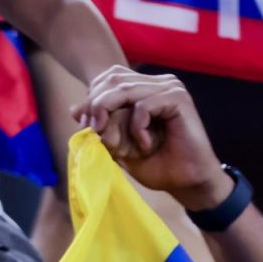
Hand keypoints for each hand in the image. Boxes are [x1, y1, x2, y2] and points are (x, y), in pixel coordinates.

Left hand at [69, 66, 228, 208]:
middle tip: (98, 134)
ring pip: (123, 90)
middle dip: (98, 107)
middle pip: (112, 80)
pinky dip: (137, 128)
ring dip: (115, 121)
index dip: (93, 99)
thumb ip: (101, 125)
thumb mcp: (120, 144)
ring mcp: (169, 87)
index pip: (108, 78)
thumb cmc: (158, 165)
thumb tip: (74, 110)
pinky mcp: (178, 99)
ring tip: (120, 145)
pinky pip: (142, 106)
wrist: (189, 183)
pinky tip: (146, 146)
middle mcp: (157, 82)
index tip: (88, 127)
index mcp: (145, 87)